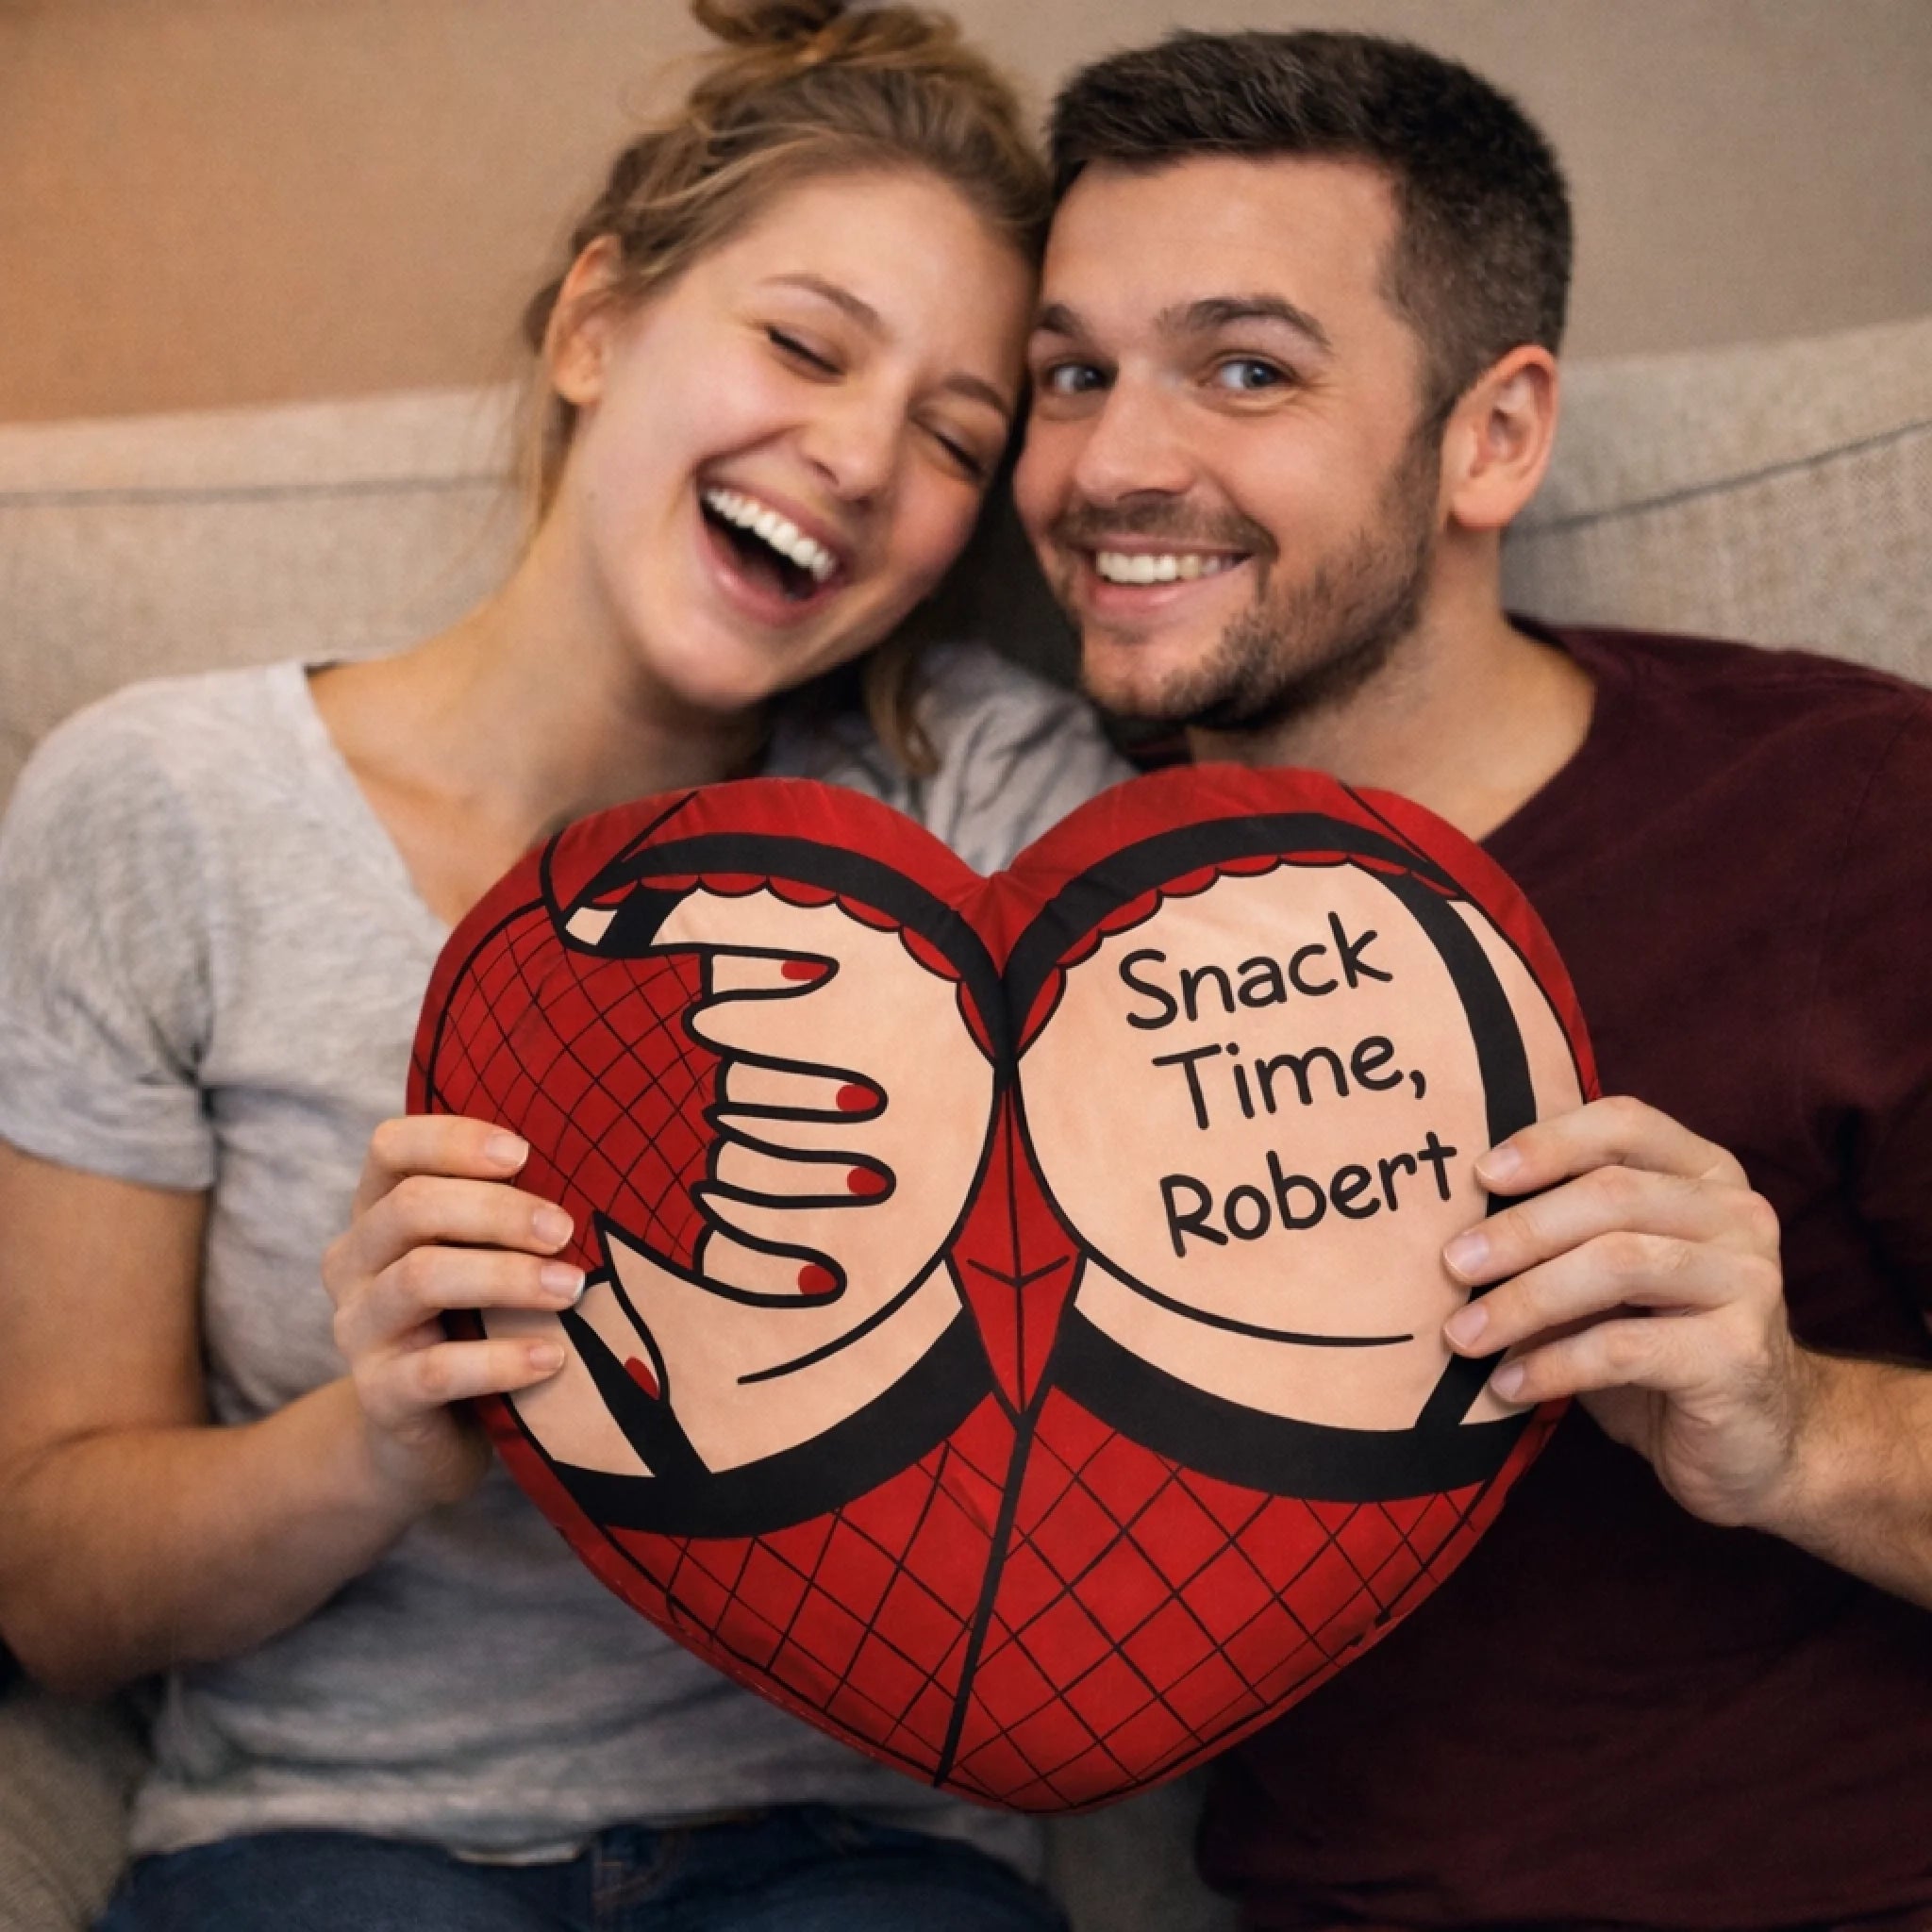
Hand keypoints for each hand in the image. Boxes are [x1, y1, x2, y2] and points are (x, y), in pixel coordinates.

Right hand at [321, 1115, 583, 1510]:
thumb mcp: (482, 1258)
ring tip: (572, 1289)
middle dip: (498, 1211)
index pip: (391, 1147)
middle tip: (566, 1230)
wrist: (425, 1438)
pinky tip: (552, 1357)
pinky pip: (437, 1370)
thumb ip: (509, 1215)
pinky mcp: (380, 1395)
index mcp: (377, 1212)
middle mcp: (355, 1262)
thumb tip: (601, 1167)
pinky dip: (501, 1360)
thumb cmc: (475, 1323)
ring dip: (507, 1277)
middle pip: (412, 1208)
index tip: (524, 1154)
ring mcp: (359, 1330)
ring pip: (421, 1279)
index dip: (454, 1140)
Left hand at [1438, 1095, 1806, 1528]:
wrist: (1753, 1446)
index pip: (1625, 1123)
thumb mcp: (1608, 1281)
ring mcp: (1748, 1282)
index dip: (1549, 1141)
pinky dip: (1553, 1363)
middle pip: (1612, 1195)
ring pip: (1617, 1264)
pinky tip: (1509, 1384)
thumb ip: (1560, 1238)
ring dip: (1525, 1298)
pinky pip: (1624, 1346)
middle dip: (1519, 1230)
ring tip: (1464, 1335)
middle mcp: (1737, 1214)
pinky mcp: (1738, 1355)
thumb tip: (1455, 1229)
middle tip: (1452, 1266)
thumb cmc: (1660, 1345)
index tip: (1481, 1175)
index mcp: (1704, 1174)